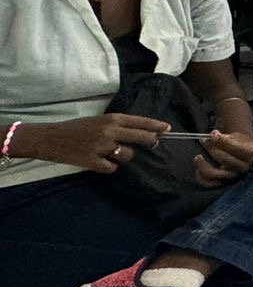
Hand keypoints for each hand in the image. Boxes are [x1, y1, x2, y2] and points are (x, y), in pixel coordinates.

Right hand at [12, 114, 169, 173]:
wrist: (51, 138)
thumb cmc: (77, 128)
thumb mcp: (99, 121)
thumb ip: (118, 126)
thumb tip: (141, 132)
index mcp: (112, 119)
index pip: (140, 122)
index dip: (156, 126)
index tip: (168, 129)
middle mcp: (109, 131)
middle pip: (141, 138)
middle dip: (151, 141)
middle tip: (155, 144)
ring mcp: (101, 147)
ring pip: (127, 155)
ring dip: (123, 157)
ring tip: (109, 153)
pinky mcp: (92, 161)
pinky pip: (112, 168)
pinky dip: (109, 167)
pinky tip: (100, 162)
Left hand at [193, 130, 252, 186]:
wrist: (240, 149)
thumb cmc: (237, 141)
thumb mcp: (236, 135)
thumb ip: (225, 136)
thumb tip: (213, 135)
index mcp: (252, 153)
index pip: (237, 148)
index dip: (223, 141)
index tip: (213, 133)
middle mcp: (245, 166)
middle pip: (224, 159)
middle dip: (212, 148)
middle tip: (204, 139)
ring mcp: (234, 175)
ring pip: (215, 173)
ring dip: (204, 165)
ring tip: (198, 157)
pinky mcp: (224, 182)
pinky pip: (210, 183)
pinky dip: (201, 178)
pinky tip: (198, 170)